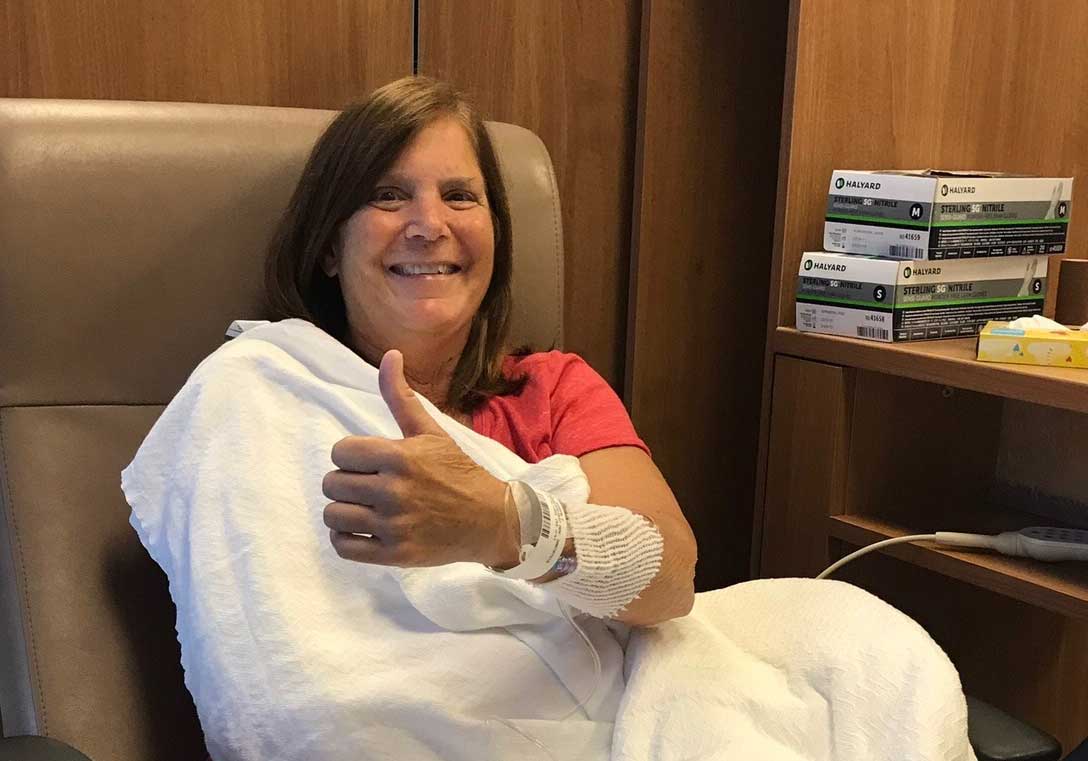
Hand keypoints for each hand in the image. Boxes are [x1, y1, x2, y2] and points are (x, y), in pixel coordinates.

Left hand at [321, 350, 519, 568]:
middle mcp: (393, 491)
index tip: (368, 461)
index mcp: (399, 456)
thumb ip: (401, 396)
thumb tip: (390, 354)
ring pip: (333, 515)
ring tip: (363, 507)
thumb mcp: (431, 431)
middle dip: (346, 481)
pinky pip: (344, 546)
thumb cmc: (458, 471)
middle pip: (332, 483)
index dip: (350, 455)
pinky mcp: (393, 553)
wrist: (491, 519)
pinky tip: (362, 528)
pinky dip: (345, 538)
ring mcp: (393, 525)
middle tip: (367, 485)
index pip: (340, 452)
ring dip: (343, 510)